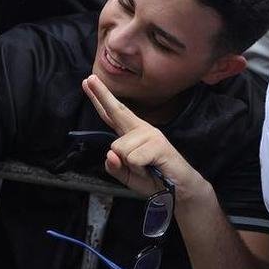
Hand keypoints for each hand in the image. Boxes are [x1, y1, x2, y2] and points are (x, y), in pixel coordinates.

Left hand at [82, 74, 207, 202]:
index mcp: (131, 135)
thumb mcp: (127, 176)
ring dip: (130, 165)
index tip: (89, 81)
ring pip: (119, 148)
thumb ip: (114, 167)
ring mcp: (150, 134)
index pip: (112, 115)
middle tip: (88, 78)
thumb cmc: (153, 178)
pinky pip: (132, 158)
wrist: (179, 190)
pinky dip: (139, 169)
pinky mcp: (158, 144)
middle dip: (102, 95)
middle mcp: (141, 129)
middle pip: (117, 110)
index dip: (100, 98)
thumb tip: (111, 153)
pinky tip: (152, 167)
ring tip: (146, 168)